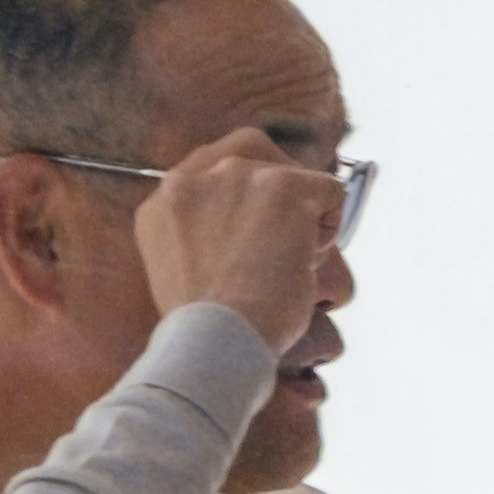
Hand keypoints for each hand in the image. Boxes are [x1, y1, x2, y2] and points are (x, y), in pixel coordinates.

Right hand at [136, 133, 342, 357]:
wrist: (215, 342)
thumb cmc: (209, 328)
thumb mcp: (183, 268)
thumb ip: (203, 230)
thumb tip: (250, 221)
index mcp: (163, 200)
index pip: (213, 164)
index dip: (246, 194)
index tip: (254, 229)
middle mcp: (191, 177)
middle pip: (253, 151)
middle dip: (276, 190)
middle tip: (279, 242)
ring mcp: (235, 176)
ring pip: (292, 173)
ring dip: (300, 217)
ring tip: (285, 263)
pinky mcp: (280, 186)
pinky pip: (330, 191)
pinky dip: (330, 229)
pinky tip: (304, 264)